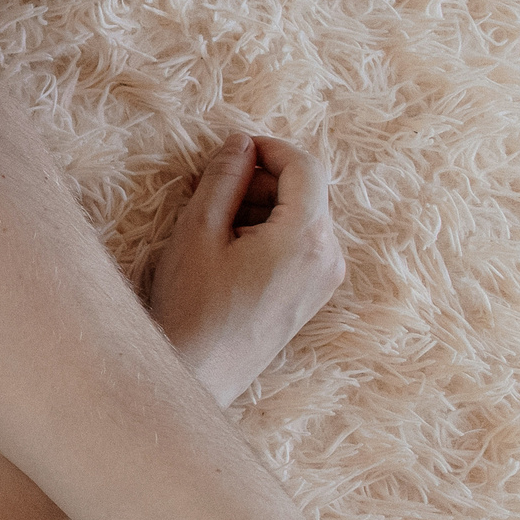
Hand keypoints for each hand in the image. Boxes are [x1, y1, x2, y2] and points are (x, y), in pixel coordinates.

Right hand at [147, 134, 346, 407]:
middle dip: (261, 182)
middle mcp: (328, 258)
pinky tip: (230, 253)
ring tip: (215, 229)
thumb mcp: (198, 232)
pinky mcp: (312, 298)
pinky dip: (271, 235)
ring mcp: (324, 281)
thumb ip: (224, 179)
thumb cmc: (192, 306)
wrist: (195, 375)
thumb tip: (240, 144)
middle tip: (210, 191)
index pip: (305, 167)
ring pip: (303, 219)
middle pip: (306, 193)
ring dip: (263, 209)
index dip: (270, 149)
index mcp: (306, 238)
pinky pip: (301, 247)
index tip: (234, 150)